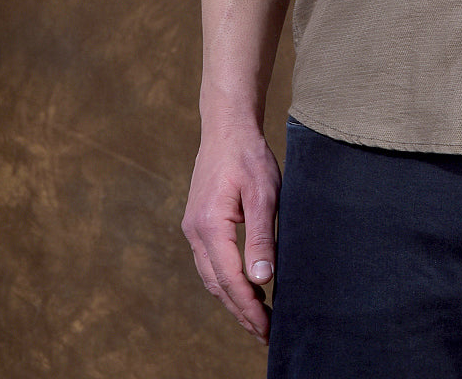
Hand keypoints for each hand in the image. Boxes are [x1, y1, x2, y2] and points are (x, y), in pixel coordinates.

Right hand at [182, 126, 281, 343]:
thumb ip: (261, 236)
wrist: (227, 127)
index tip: (267, 328)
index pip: (229, 280)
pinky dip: (226, 281)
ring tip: (258, 318)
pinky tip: (245, 287)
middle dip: (240, 312)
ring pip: (211, 277)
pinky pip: (210, 262)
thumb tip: (262, 278)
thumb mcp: (264, 193)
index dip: (248, 308)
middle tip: (265, 334)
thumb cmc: (248, 156)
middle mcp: (195, 231)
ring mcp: (193, 228)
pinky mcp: (198, 223)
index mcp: (210, 226)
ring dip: (233, 299)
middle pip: (217, 285)